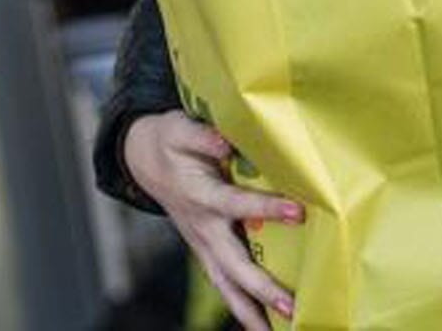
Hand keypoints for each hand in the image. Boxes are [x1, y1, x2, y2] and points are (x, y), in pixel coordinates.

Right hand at [121, 111, 303, 329]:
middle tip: (291, 306)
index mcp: (200, 195)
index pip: (235, 205)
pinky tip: (261, 325)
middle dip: (261, 288)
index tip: (298, 212)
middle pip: (232, 264)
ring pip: (226, 284)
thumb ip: (203, 137)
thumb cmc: (169, 142)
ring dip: (250, 311)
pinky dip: (240, 307)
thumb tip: (226, 143)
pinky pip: (223, 284)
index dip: (265, 208)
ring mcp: (202, 244)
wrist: (143, 161)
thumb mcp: (180, 130)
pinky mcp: (205, 251)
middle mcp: (202, 228)